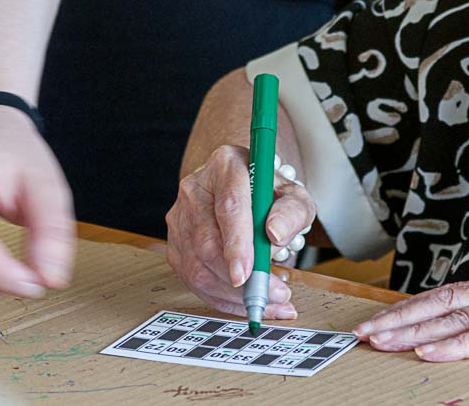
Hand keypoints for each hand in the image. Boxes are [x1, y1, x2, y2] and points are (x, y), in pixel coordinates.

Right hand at [166, 145, 315, 318]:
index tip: (246, 274)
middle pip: (207, 242)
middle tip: (275, 295)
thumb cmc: (268, 192)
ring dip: (233, 294)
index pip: (229, 206)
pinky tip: (245, 301)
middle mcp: (195, 188)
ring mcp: (180, 216)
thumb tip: (275, 234)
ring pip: (197, 266)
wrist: (244, 188)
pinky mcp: (174, 243)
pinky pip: (192, 279)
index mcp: (226, 166)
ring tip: (268, 300)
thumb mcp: (293, 196)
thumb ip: (292, 212)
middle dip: (240, 280)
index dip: (236, 243)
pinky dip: (221, 298)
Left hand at [353, 263, 468, 360]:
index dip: (412, 308)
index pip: (449, 295)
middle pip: (441, 303)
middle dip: (399, 318)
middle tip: (363, 332)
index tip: (382, 320)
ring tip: (382, 340)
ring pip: (457, 318)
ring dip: (415, 331)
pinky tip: (431, 352)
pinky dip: (458, 346)